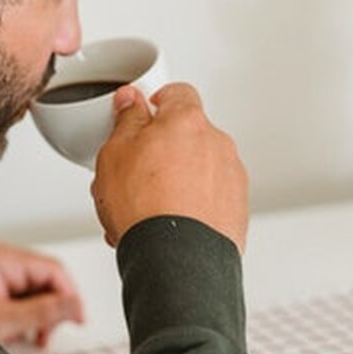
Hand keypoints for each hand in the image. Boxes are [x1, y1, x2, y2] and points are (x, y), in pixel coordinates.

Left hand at [0, 242, 84, 347]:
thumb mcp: (2, 321)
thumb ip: (43, 312)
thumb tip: (76, 305)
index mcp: (2, 258)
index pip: (53, 270)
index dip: (70, 295)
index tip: (78, 319)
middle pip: (45, 281)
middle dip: (52, 310)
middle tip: (48, 335)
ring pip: (34, 293)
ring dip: (39, 317)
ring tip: (32, 339)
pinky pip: (19, 300)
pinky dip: (24, 319)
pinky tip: (19, 336)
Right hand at [90, 83, 247, 251]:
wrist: (175, 261)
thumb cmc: (145, 208)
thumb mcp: (115, 153)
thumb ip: (126, 120)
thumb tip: (131, 101)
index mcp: (188, 121)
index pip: (177, 92)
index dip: (156, 102)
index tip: (142, 114)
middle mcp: (217, 144)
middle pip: (188, 135)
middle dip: (163, 150)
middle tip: (135, 172)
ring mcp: (232, 178)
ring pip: (199, 169)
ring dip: (175, 181)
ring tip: (146, 209)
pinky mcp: (237, 210)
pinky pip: (210, 199)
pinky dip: (192, 207)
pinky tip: (166, 226)